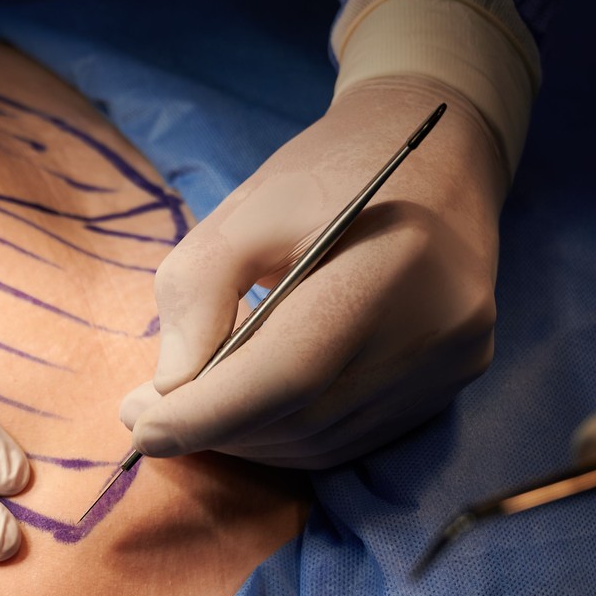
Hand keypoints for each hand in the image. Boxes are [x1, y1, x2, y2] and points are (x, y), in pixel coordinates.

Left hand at [117, 76, 504, 467]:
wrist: (435, 152)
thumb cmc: (331, 173)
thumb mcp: (248, 207)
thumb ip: (198, 289)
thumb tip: (172, 388)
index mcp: (387, 263)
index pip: (290, 371)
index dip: (211, 414)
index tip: (142, 431)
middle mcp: (434, 326)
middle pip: (301, 417)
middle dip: (215, 428)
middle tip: (147, 415)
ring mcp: (451, 363)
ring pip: (322, 443)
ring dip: (248, 439)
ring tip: (200, 404)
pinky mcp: (453, 382)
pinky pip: (351, 439)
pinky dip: (289, 436)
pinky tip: (255, 405)